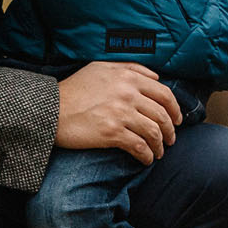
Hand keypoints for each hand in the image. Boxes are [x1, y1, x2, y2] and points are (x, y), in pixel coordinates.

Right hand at [54, 61, 181, 165]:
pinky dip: (147, 155)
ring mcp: (121, 113)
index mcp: (128, 76)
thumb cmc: (74, 89)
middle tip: (171, 138)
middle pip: (162, 114)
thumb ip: (130, 68)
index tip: (177, 119)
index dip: (175, 108)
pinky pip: (139, 146)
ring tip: (158, 152)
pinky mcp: (112, 133)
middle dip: (170, 129)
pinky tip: (146, 160)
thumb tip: (155, 76)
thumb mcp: (101, 68)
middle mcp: (128, 93)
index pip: (164, 93)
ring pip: (154, 131)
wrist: (50, 109)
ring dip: (160, 145)